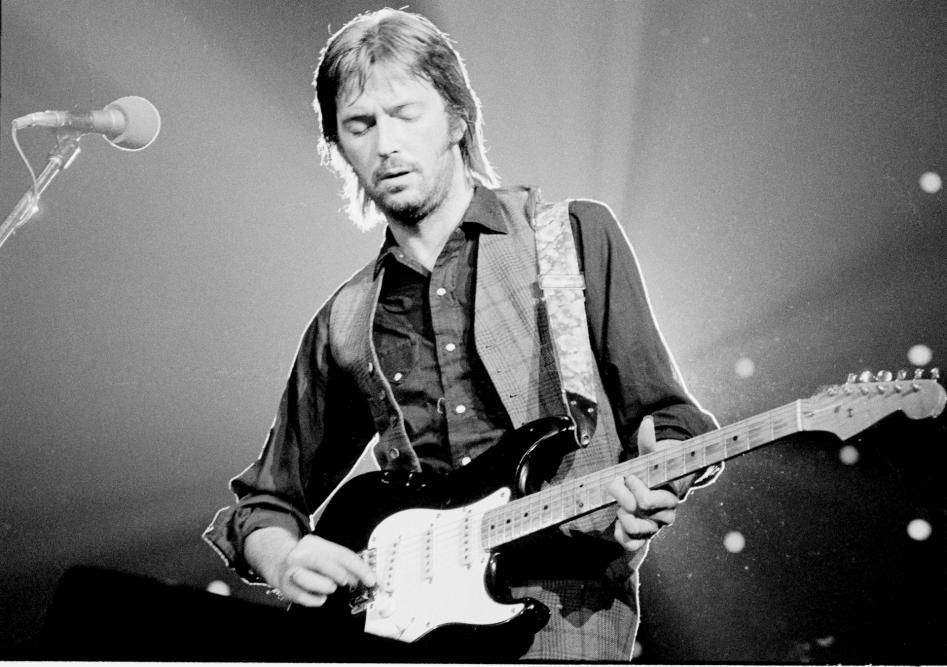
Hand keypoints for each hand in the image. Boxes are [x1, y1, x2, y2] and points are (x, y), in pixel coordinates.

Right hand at [249, 529, 376, 606]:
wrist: (278, 560)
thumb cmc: (308, 559)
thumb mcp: (324, 553)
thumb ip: (343, 563)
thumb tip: (364, 576)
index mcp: (315, 543)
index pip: (342, 554)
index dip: (359, 568)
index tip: (371, 579)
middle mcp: (301, 555)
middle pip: (327, 566)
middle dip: (342, 576)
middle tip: (347, 582)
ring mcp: (292, 572)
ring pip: (316, 583)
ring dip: (328, 587)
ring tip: (329, 586)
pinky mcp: (287, 588)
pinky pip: (306, 598)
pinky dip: (317, 599)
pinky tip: (319, 595)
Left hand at [607, 416, 679, 552]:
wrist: (654, 488)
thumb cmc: (652, 471)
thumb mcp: (651, 456)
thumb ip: (648, 441)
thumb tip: (647, 421)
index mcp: (670, 496)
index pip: (646, 499)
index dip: (633, 486)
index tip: (629, 475)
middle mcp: (666, 515)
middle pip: (637, 512)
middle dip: (623, 497)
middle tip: (622, 487)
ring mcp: (655, 528)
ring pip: (636, 531)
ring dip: (622, 516)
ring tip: (620, 506)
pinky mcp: (644, 538)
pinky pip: (631, 545)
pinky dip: (621, 535)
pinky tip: (618, 522)